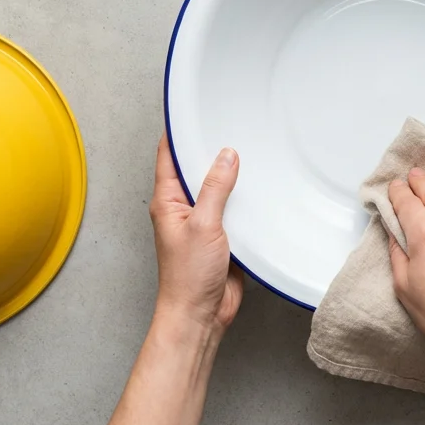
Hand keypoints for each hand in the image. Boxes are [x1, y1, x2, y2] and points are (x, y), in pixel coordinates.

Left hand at [150, 135, 243, 333]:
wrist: (201, 314)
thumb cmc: (189, 277)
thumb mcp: (204, 225)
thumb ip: (216, 188)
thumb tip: (226, 155)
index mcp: (167, 201)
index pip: (168, 156)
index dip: (177, 132)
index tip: (190, 110)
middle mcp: (182, 208)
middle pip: (194, 169)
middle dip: (209, 149)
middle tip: (227, 125)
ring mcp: (202, 221)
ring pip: (215, 188)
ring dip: (229, 175)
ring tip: (246, 151)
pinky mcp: (221, 235)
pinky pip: (231, 208)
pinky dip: (242, 198)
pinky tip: (256, 188)